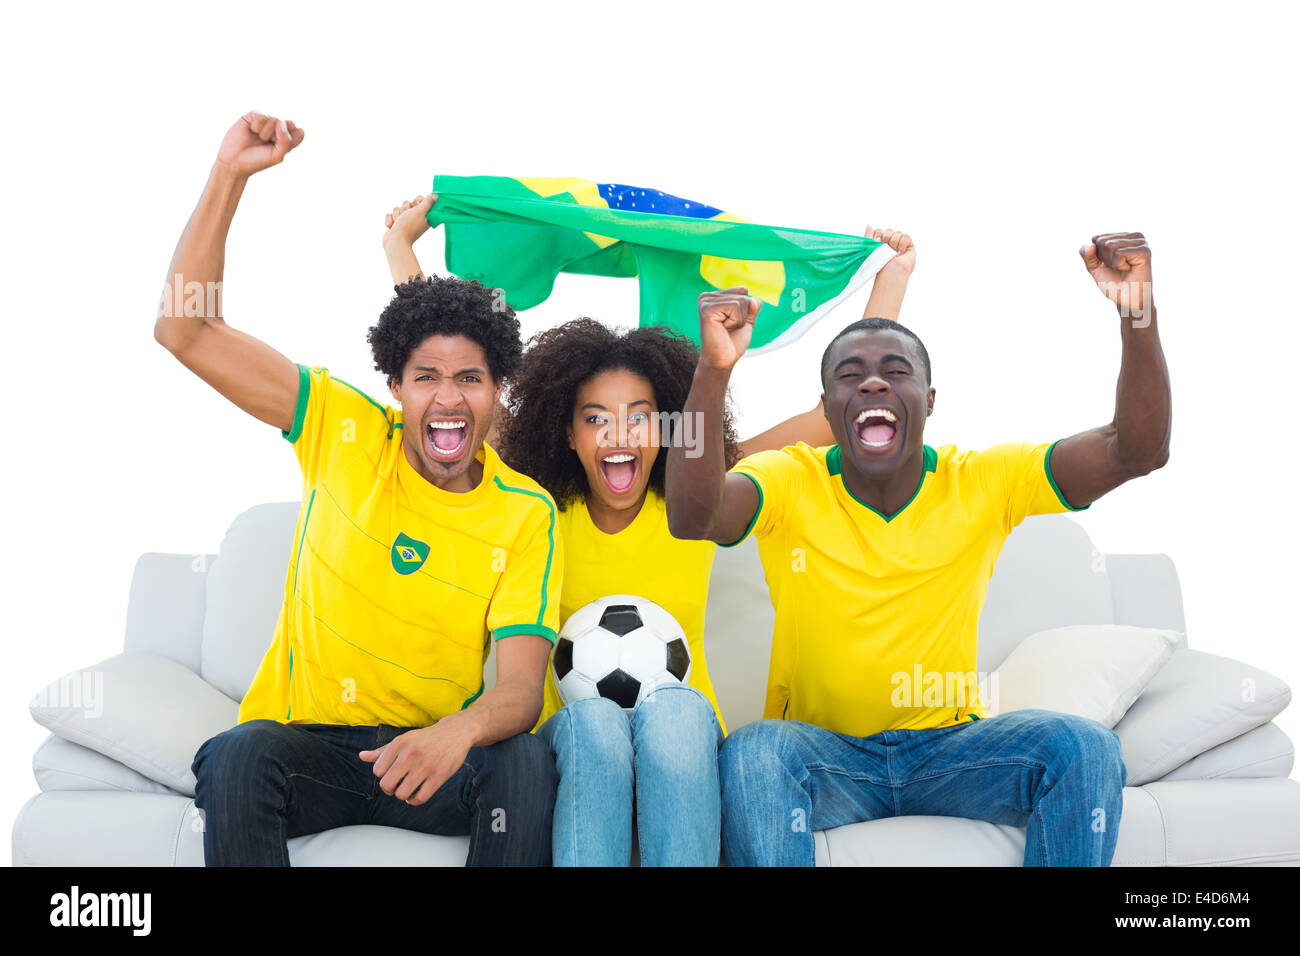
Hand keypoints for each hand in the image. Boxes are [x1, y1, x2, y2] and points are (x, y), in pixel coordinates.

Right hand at [214, 111, 303, 178]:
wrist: (234, 161)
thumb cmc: (257, 160)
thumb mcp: (277, 155)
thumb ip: (285, 140)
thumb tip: (281, 121)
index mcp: (285, 140)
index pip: (298, 132)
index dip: (291, 138)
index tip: (282, 146)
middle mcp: (276, 129)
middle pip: (286, 124)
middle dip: (276, 137)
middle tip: (266, 144)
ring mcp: (264, 122)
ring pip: (274, 119)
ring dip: (266, 133)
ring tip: (257, 139)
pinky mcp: (252, 116)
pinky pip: (262, 116)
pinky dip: (257, 126)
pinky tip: (251, 131)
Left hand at [358, 716, 473, 805]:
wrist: (456, 732)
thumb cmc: (426, 738)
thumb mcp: (404, 740)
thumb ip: (382, 751)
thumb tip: (361, 756)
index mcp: (399, 744)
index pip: (377, 771)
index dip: (383, 775)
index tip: (391, 773)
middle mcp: (410, 754)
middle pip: (386, 785)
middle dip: (389, 789)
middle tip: (396, 785)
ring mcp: (425, 766)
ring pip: (402, 794)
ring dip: (402, 795)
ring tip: (407, 789)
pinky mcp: (439, 776)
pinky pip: (420, 798)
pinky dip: (414, 801)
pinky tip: (416, 795)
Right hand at [383, 193, 436, 248]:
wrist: (395, 242)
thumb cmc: (409, 226)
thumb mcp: (421, 211)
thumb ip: (428, 202)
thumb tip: (437, 195)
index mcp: (424, 216)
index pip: (420, 199)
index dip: (417, 201)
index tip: (416, 206)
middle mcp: (415, 218)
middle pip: (407, 203)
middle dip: (404, 209)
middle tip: (406, 217)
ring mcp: (404, 221)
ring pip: (397, 208)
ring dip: (397, 215)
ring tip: (399, 224)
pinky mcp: (395, 224)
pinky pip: (390, 215)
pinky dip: (390, 220)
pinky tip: (392, 226)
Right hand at [697, 287, 760, 371]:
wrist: (722, 361)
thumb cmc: (732, 342)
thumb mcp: (747, 319)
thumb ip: (753, 305)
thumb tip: (752, 300)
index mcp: (714, 296)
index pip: (743, 290)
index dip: (745, 310)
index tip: (731, 323)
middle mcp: (706, 296)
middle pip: (743, 294)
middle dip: (743, 315)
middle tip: (728, 328)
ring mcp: (705, 301)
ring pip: (741, 300)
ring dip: (739, 320)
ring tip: (725, 329)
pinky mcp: (707, 309)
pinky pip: (736, 307)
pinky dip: (736, 321)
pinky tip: (723, 329)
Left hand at [866, 225, 916, 274]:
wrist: (891, 272)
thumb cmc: (881, 264)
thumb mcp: (871, 249)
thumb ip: (868, 237)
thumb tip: (868, 225)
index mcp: (880, 244)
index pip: (879, 232)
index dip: (878, 235)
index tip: (878, 243)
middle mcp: (890, 243)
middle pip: (888, 231)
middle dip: (886, 238)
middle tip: (887, 248)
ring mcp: (900, 244)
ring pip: (897, 232)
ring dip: (894, 242)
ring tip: (894, 252)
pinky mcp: (909, 246)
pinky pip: (906, 236)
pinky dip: (902, 243)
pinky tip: (901, 252)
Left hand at [1080, 232, 1153, 319]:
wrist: (1128, 301)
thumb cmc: (1114, 285)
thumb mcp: (1095, 268)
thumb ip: (1088, 256)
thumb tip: (1090, 245)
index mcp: (1122, 237)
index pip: (1096, 238)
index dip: (1097, 256)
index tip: (1109, 265)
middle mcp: (1133, 236)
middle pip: (1102, 241)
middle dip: (1104, 259)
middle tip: (1118, 268)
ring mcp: (1140, 242)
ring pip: (1109, 245)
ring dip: (1112, 263)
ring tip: (1124, 269)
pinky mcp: (1144, 251)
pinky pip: (1119, 253)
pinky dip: (1119, 265)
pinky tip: (1129, 269)